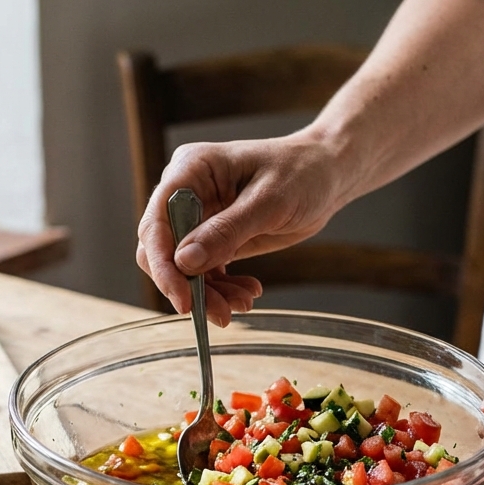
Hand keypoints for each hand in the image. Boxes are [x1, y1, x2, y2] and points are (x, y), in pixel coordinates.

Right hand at [136, 132, 351, 324]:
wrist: (326, 176)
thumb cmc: (302, 173)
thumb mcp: (269, 201)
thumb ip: (227, 231)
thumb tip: (185, 262)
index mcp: (190, 170)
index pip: (157, 222)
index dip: (164, 265)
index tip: (184, 300)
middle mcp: (186, 193)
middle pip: (163, 250)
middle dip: (188, 286)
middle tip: (220, 313)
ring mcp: (198, 216)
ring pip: (183, 268)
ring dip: (208, 294)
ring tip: (243, 303)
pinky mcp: (213, 237)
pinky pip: (204, 272)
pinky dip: (222, 289)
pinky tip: (248, 293)